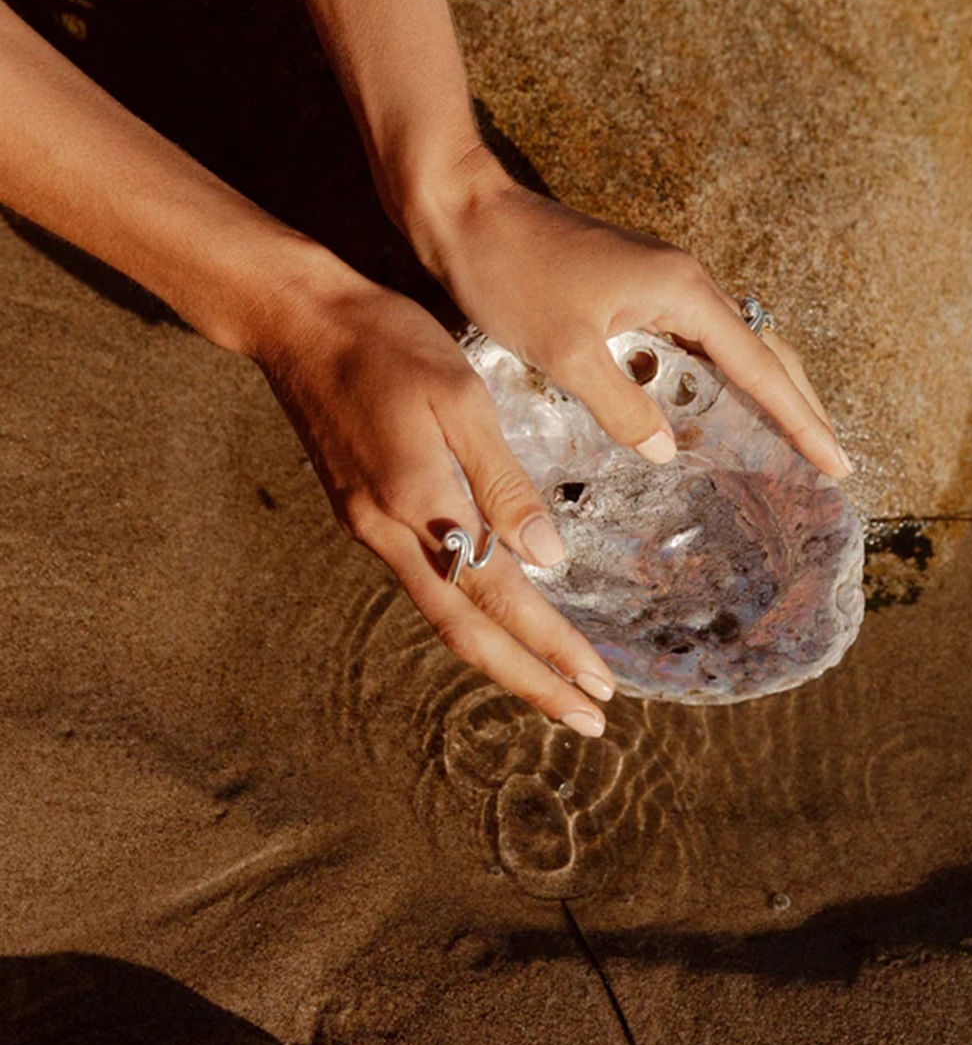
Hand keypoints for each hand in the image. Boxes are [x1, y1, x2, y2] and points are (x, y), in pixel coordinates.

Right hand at [257, 274, 615, 734]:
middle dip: (529, 682)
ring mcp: (371, 530)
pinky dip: (471, 617)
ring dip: (502, 657)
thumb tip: (547, 559)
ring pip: (445, 616)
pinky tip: (498, 621)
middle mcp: (390, 535)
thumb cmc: (389, 345)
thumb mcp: (462, 399)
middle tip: (586, 720)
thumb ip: (503, 482)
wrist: (300, 324)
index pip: (501, 596)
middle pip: (467, 633)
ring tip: (552, 685)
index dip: (552, 647)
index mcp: (420, 504)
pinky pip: (426, 585)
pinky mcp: (365, 515)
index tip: (598, 687)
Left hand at [403, 146, 852, 477]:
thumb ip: (623, 407)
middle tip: (827, 459)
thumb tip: (670, 451)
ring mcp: (662, 284)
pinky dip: (717, 381)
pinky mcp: (636, 291)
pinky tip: (711, 412)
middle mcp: (685, 282)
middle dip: (799, 406)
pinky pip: (694, 343)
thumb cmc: (512, 276)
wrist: (466, 215)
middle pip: (763, 351)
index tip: (838, 463)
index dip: (802, 421)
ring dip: (763, 393)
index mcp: (682, 291)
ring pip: (732, 347)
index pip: (760, 368)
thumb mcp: (565, 353)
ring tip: (787, 443)